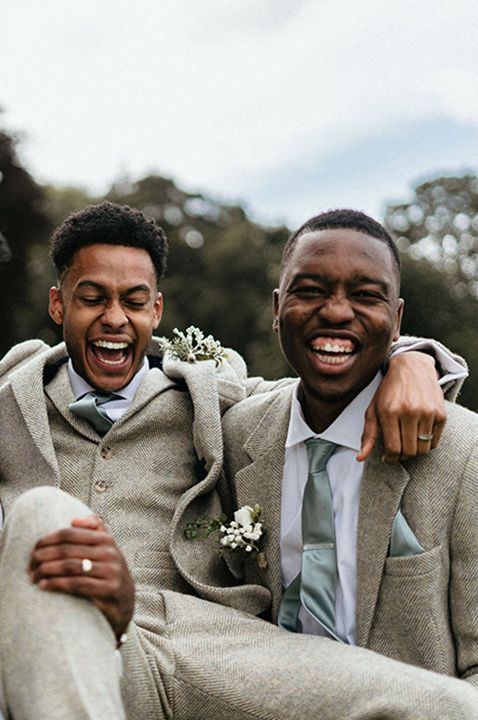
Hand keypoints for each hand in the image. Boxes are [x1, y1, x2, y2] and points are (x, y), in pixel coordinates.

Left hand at [29, 516, 134, 638]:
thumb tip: (73, 520)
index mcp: (105, 539)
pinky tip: (44, 585)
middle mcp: (109, 552)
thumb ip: (94, 529)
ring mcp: (111, 570)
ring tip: (33, 576)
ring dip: (47, 571)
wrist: (125, 600)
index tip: (33, 549)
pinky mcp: (109, 589)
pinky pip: (77, 584)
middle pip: (67, 550)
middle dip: (43, 557)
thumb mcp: (105, 548)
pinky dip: (57, 584)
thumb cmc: (106, 571)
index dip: (48, 540)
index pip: (69, 534)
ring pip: (70, 566)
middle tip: (29, 566)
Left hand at [358, 351, 445, 463]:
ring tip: (408, 442)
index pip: (393, 448)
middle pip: (409, 451)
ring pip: (423, 449)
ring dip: (415, 451)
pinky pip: (435, 442)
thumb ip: (368, 434)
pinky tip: (419, 435)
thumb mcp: (374, 408)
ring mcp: (427, 412)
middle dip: (402, 455)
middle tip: (398, 450)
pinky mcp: (440, 413)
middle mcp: (409, 411)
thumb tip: (361, 457)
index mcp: (390, 411)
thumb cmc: (389, 389)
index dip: (390, 459)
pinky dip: (427, 444)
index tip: (388, 458)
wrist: (412, 367)